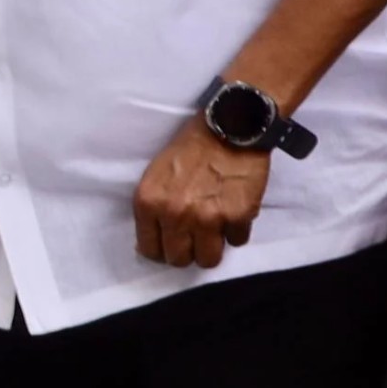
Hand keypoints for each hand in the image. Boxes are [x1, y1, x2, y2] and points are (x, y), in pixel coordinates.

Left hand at [134, 119, 272, 269]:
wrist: (230, 127)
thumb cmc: (190, 148)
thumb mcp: (156, 177)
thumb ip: (153, 209)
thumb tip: (155, 241)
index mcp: (148, 204)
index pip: (150, 250)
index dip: (162, 251)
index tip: (171, 245)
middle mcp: (175, 215)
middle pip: (179, 260)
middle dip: (188, 252)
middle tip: (196, 239)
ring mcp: (208, 219)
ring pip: (209, 259)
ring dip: (213, 247)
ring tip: (216, 230)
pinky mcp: (238, 217)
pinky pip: (238, 241)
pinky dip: (237, 231)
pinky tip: (234, 212)